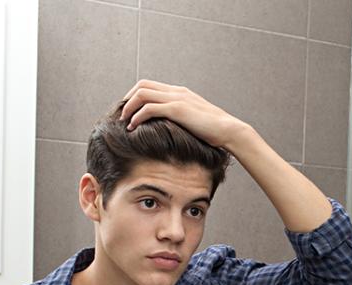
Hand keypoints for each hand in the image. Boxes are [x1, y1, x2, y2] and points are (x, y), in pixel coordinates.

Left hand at [120, 79, 248, 150]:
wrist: (230, 131)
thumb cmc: (215, 132)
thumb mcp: (195, 122)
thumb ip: (182, 120)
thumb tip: (170, 131)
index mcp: (180, 93)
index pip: (150, 86)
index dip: (134, 97)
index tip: (128, 113)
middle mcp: (177, 92)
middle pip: (142, 85)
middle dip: (127, 99)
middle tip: (121, 116)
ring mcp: (177, 99)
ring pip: (142, 93)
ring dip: (129, 107)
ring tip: (124, 122)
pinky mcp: (178, 109)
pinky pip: (149, 108)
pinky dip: (137, 116)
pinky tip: (134, 127)